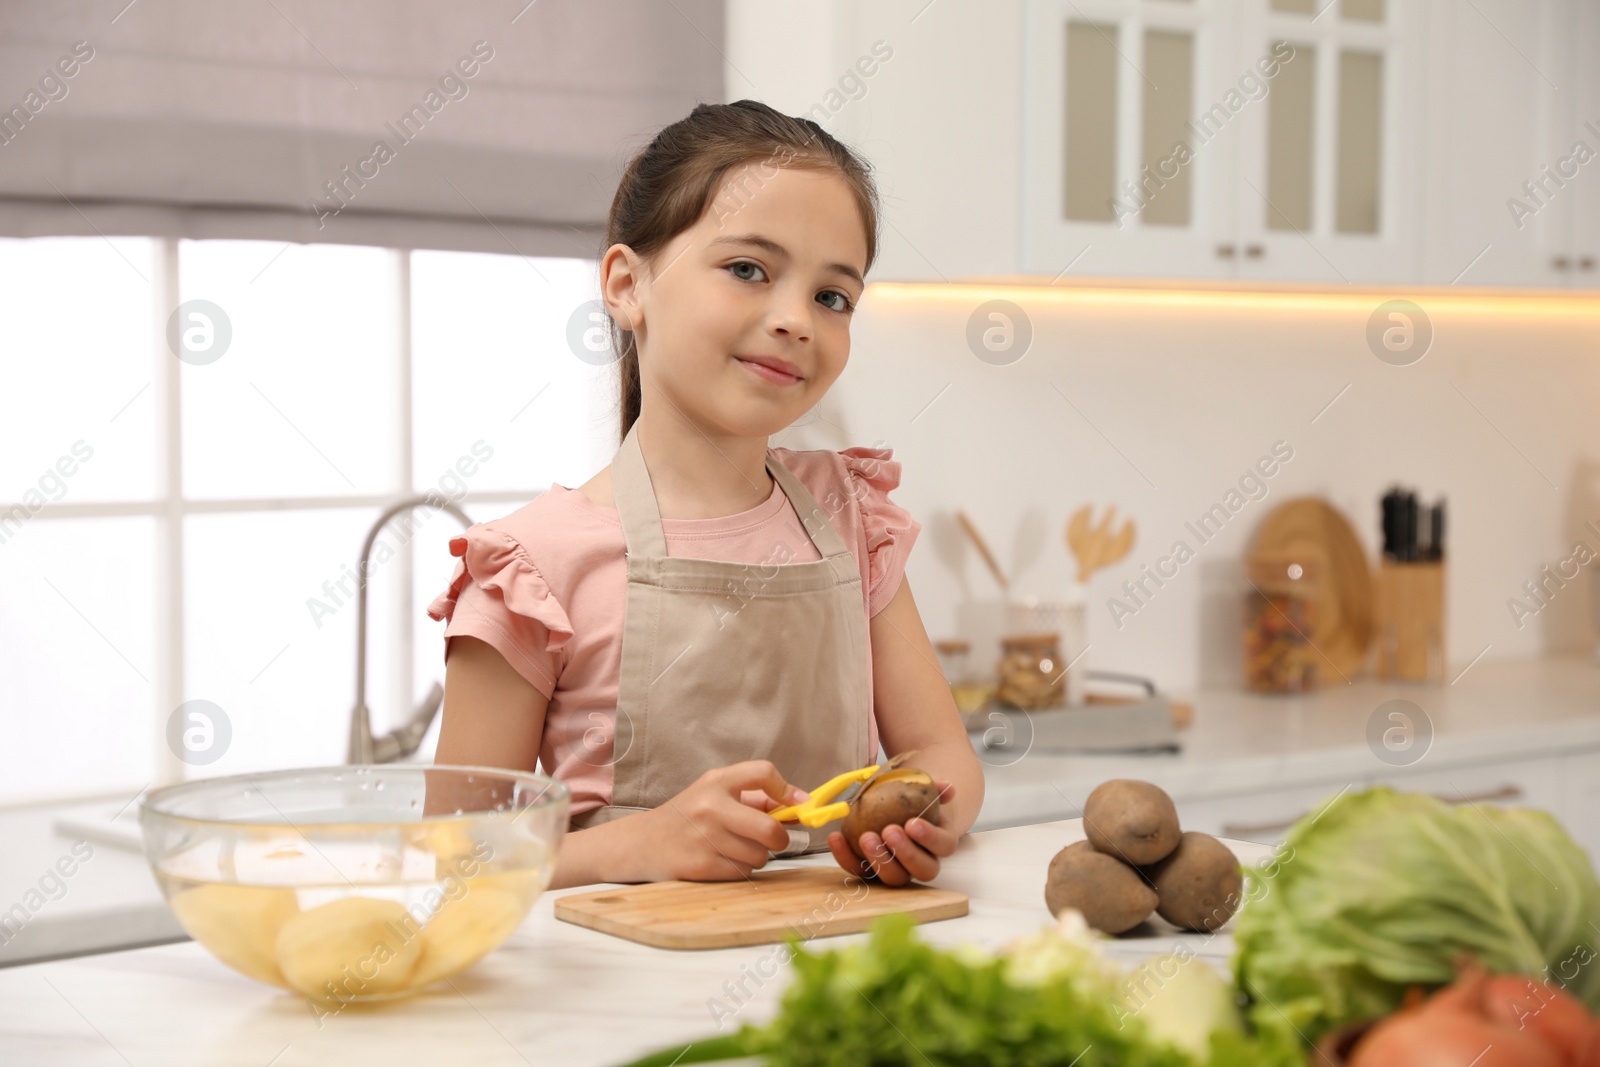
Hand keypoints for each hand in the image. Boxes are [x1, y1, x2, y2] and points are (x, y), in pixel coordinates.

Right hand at [632, 761, 807, 881]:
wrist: (645, 842)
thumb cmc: (690, 815)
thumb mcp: (716, 793)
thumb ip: (757, 797)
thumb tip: (800, 806)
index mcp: (716, 781)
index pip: (762, 772)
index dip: (787, 789)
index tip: (798, 803)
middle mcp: (709, 806)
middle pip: (769, 828)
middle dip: (779, 838)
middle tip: (773, 839)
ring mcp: (704, 837)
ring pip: (759, 855)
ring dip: (756, 856)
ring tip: (736, 848)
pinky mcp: (700, 866)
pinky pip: (743, 872)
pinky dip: (741, 870)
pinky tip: (723, 860)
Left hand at [827, 781, 957, 886]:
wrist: (895, 808)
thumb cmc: (912, 801)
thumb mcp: (923, 791)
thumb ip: (935, 788)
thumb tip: (946, 787)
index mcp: (940, 841)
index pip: (944, 846)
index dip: (930, 838)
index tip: (912, 822)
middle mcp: (922, 862)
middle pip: (923, 870)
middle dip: (906, 853)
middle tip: (889, 831)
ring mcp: (897, 870)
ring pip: (894, 878)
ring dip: (879, 860)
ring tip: (866, 837)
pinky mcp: (872, 872)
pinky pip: (860, 871)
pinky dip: (846, 856)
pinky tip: (837, 837)